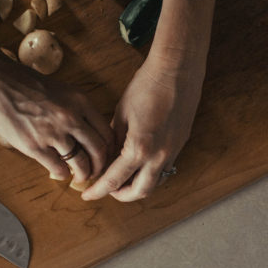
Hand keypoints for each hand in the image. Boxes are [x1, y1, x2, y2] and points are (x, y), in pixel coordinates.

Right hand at [0, 57, 113, 185]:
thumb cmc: (23, 81)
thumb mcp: (59, 89)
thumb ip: (74, 108)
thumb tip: (84, 130)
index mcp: (79, 100)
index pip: (106, 131)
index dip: (110, 148)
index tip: (107, 155)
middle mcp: (70, 117)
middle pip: (99, 150)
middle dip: (101, 165)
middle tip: (98, 171)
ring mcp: (53, 133)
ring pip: (81, 163)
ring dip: (83, 173)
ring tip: (80, 176)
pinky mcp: (34, 146)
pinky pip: (58, 168)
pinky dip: (62, 173)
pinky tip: (59, 172)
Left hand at [81, 56, 202, 201]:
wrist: (176, 72)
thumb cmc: (145, 87)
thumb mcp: (121, 114)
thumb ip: (114, 140)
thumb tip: (106, 156)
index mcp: (139, 148)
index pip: (115, 180)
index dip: (99, 190)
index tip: (88, 195)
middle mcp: (159, 156)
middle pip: (140, 191)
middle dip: (121, 195)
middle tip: (107, 189)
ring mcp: (173, 152)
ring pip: (156, 183)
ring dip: (138, 186)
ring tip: (122, 179)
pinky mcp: (180, 144)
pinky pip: (166, 169)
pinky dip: (151, 174)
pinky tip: (140, 165)